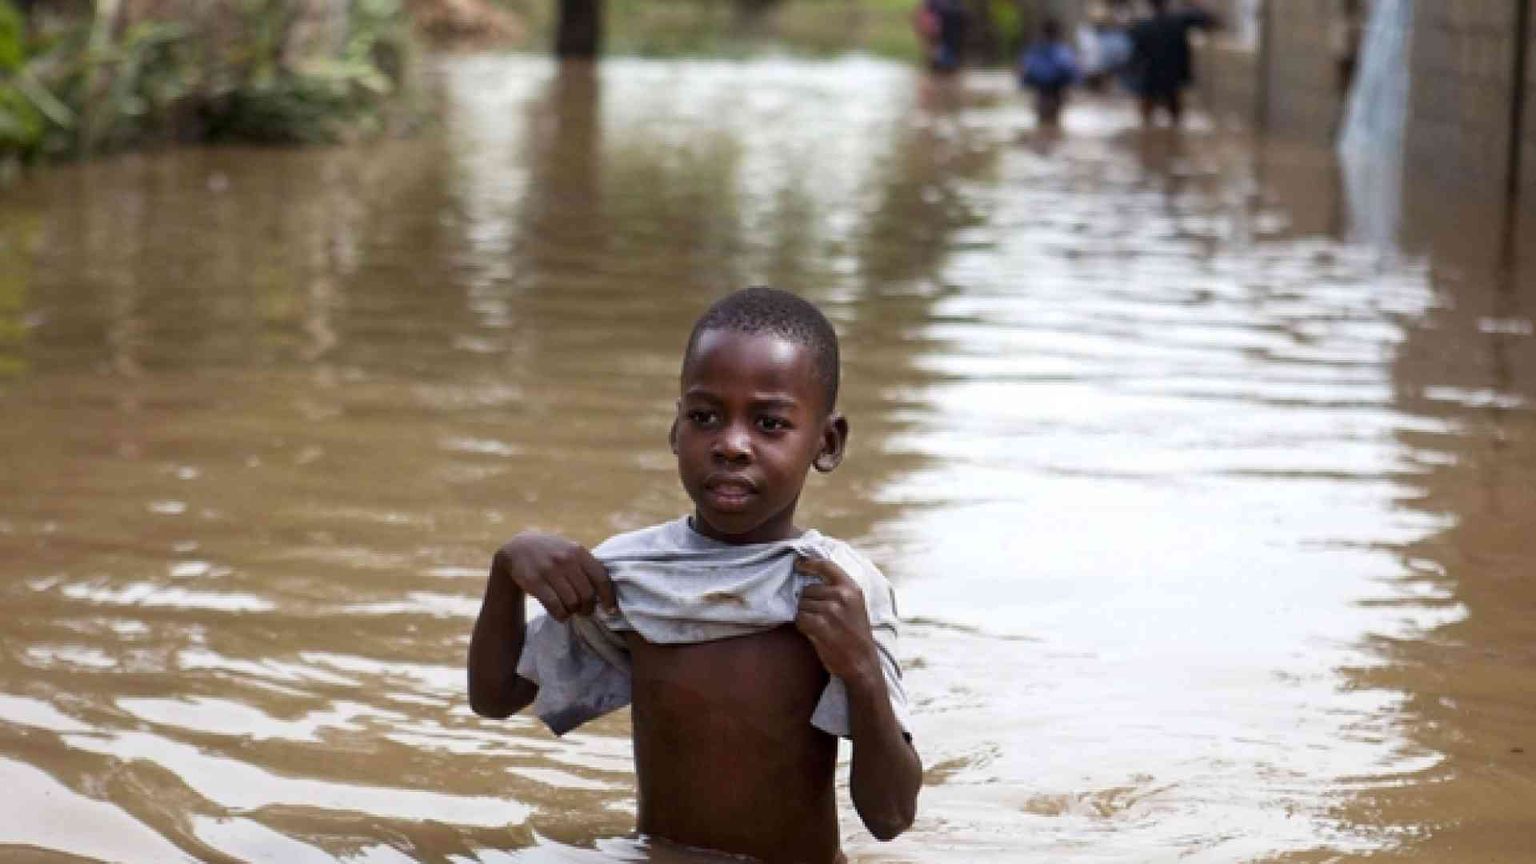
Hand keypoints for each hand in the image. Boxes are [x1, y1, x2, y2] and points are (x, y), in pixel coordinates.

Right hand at [492, 532, 615, 621]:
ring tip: (571, 611)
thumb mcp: (570, 551)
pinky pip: (555, 606)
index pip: (601, 578)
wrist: (518, 548)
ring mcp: (549, 569)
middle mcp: (566, 559)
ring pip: (571, 603)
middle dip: (588, 608)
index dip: (608, 598)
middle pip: (587, 594)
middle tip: (585, 611)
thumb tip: (607, 594)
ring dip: (573, 612)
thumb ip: (587, 567)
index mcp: (578, 551)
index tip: (610, 610)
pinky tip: (561, 615)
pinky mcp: (534, 581)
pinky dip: (561, 616)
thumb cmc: (552, 554)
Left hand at [794, 555, 879, 682]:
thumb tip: (809, 577)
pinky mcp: (820, 625)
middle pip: (808, 590)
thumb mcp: (855, 605)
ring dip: (806, 616)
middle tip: (821, 618)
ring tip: (821, 627)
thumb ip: (838, 590)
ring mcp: (831, 610)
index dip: (809, 563)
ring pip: (802, 605)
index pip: (826, 565)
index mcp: (852, 588)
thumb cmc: (855, 634)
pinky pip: (799, 618)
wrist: (862, 662)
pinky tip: (815, 633)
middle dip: (808, 602)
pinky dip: (803, 626)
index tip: (798, 564)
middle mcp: (842, 596)